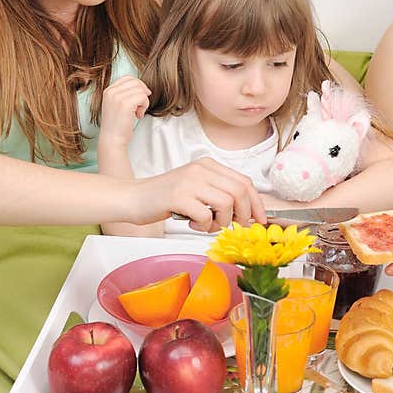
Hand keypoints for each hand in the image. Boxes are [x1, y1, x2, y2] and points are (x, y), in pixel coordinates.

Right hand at [99, 75, 150, 149]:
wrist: (112, 139)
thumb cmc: (118, 125)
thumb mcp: (117, 105)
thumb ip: (125, 94)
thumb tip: (144, 88)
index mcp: (108, 90)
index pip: (128, 78)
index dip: (138, 86)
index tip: (141, 98)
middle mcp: (111, 91)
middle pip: (135, 82)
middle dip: (142, 93)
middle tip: (140, 107)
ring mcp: (117, 97)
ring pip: (140, 90)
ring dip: (144, 102)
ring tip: (138, 113)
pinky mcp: (125, 104)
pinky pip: (143, 97)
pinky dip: (144, 107)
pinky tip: (138, 116)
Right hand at [132, 157, 266, 232]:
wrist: (133, 198)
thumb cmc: (166, 198)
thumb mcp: (197, 189)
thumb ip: (220, 195)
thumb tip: (248, 213)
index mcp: (209, 165)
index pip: (244, 182)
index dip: (256, 203)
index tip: (259, 220)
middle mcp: (201, 169)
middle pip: (240, 192)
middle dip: (244, 214)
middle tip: (235, 226)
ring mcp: (190, 181)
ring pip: (226, 203)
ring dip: (222, 222)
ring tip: (208, 225)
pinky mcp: (178, 196)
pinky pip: (205, 215)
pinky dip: (203, 226)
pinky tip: (192, 224)